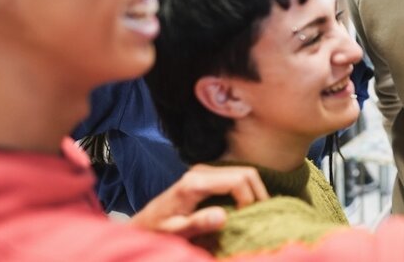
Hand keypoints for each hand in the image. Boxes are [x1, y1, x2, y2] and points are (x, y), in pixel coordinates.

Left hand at [130, 164, 268, 237]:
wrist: (145, 222)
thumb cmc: (159, 230)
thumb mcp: (176, 232)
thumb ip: (198, 224)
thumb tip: (223, 216)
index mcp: (195, 183)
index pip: (237, 181)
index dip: (249, 199)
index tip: (246, 219)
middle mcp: (202, 171)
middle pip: (246, 173)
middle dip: (258, 194)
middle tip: (258, 217)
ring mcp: (205, 170)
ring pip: (245, 173)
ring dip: (254, 192)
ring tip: (254, 214)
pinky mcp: (208, 174)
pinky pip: (237, 177)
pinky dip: (247, 190)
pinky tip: (245, 208)